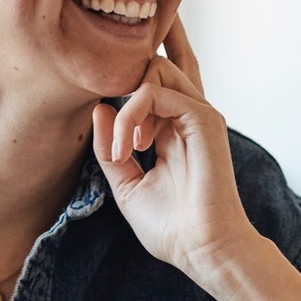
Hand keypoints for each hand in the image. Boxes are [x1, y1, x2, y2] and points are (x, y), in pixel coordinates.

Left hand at [92, 18, 300, 300]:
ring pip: (155, 69)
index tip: (109, 50)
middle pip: (163, 58)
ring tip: (122, 149)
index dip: (143, 56)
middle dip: (132, 55)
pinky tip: (129, 147)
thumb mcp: (126, 183)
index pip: (161, 77)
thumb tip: (97, 107)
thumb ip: (111, 145)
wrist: (201, 250)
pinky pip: (155, 92)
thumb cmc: (171, 226)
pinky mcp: (203, 118)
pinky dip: (131, 116)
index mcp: (175, 128)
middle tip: (112, 102)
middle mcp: (190, 114)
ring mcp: (199, 113)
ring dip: (125, 106)